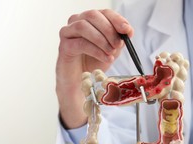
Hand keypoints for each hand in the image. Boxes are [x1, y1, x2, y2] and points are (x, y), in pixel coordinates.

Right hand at [56, 9, 132, 128]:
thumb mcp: (112, 50)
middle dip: (109, 30)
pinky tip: (105, 58)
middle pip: (92, 16)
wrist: (80, 82)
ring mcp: (68, 33)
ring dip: (101, 39)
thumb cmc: (94, 62)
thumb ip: (119, 39)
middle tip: (118, 44)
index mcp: (90, 20)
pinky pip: (80, 43)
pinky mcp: (64, 46)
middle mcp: (76, 21)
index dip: (116, 19)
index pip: (104, 12)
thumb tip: (128, 31)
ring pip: (83, 27)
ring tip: (111, 52)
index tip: (127, 30)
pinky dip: (96, 51)